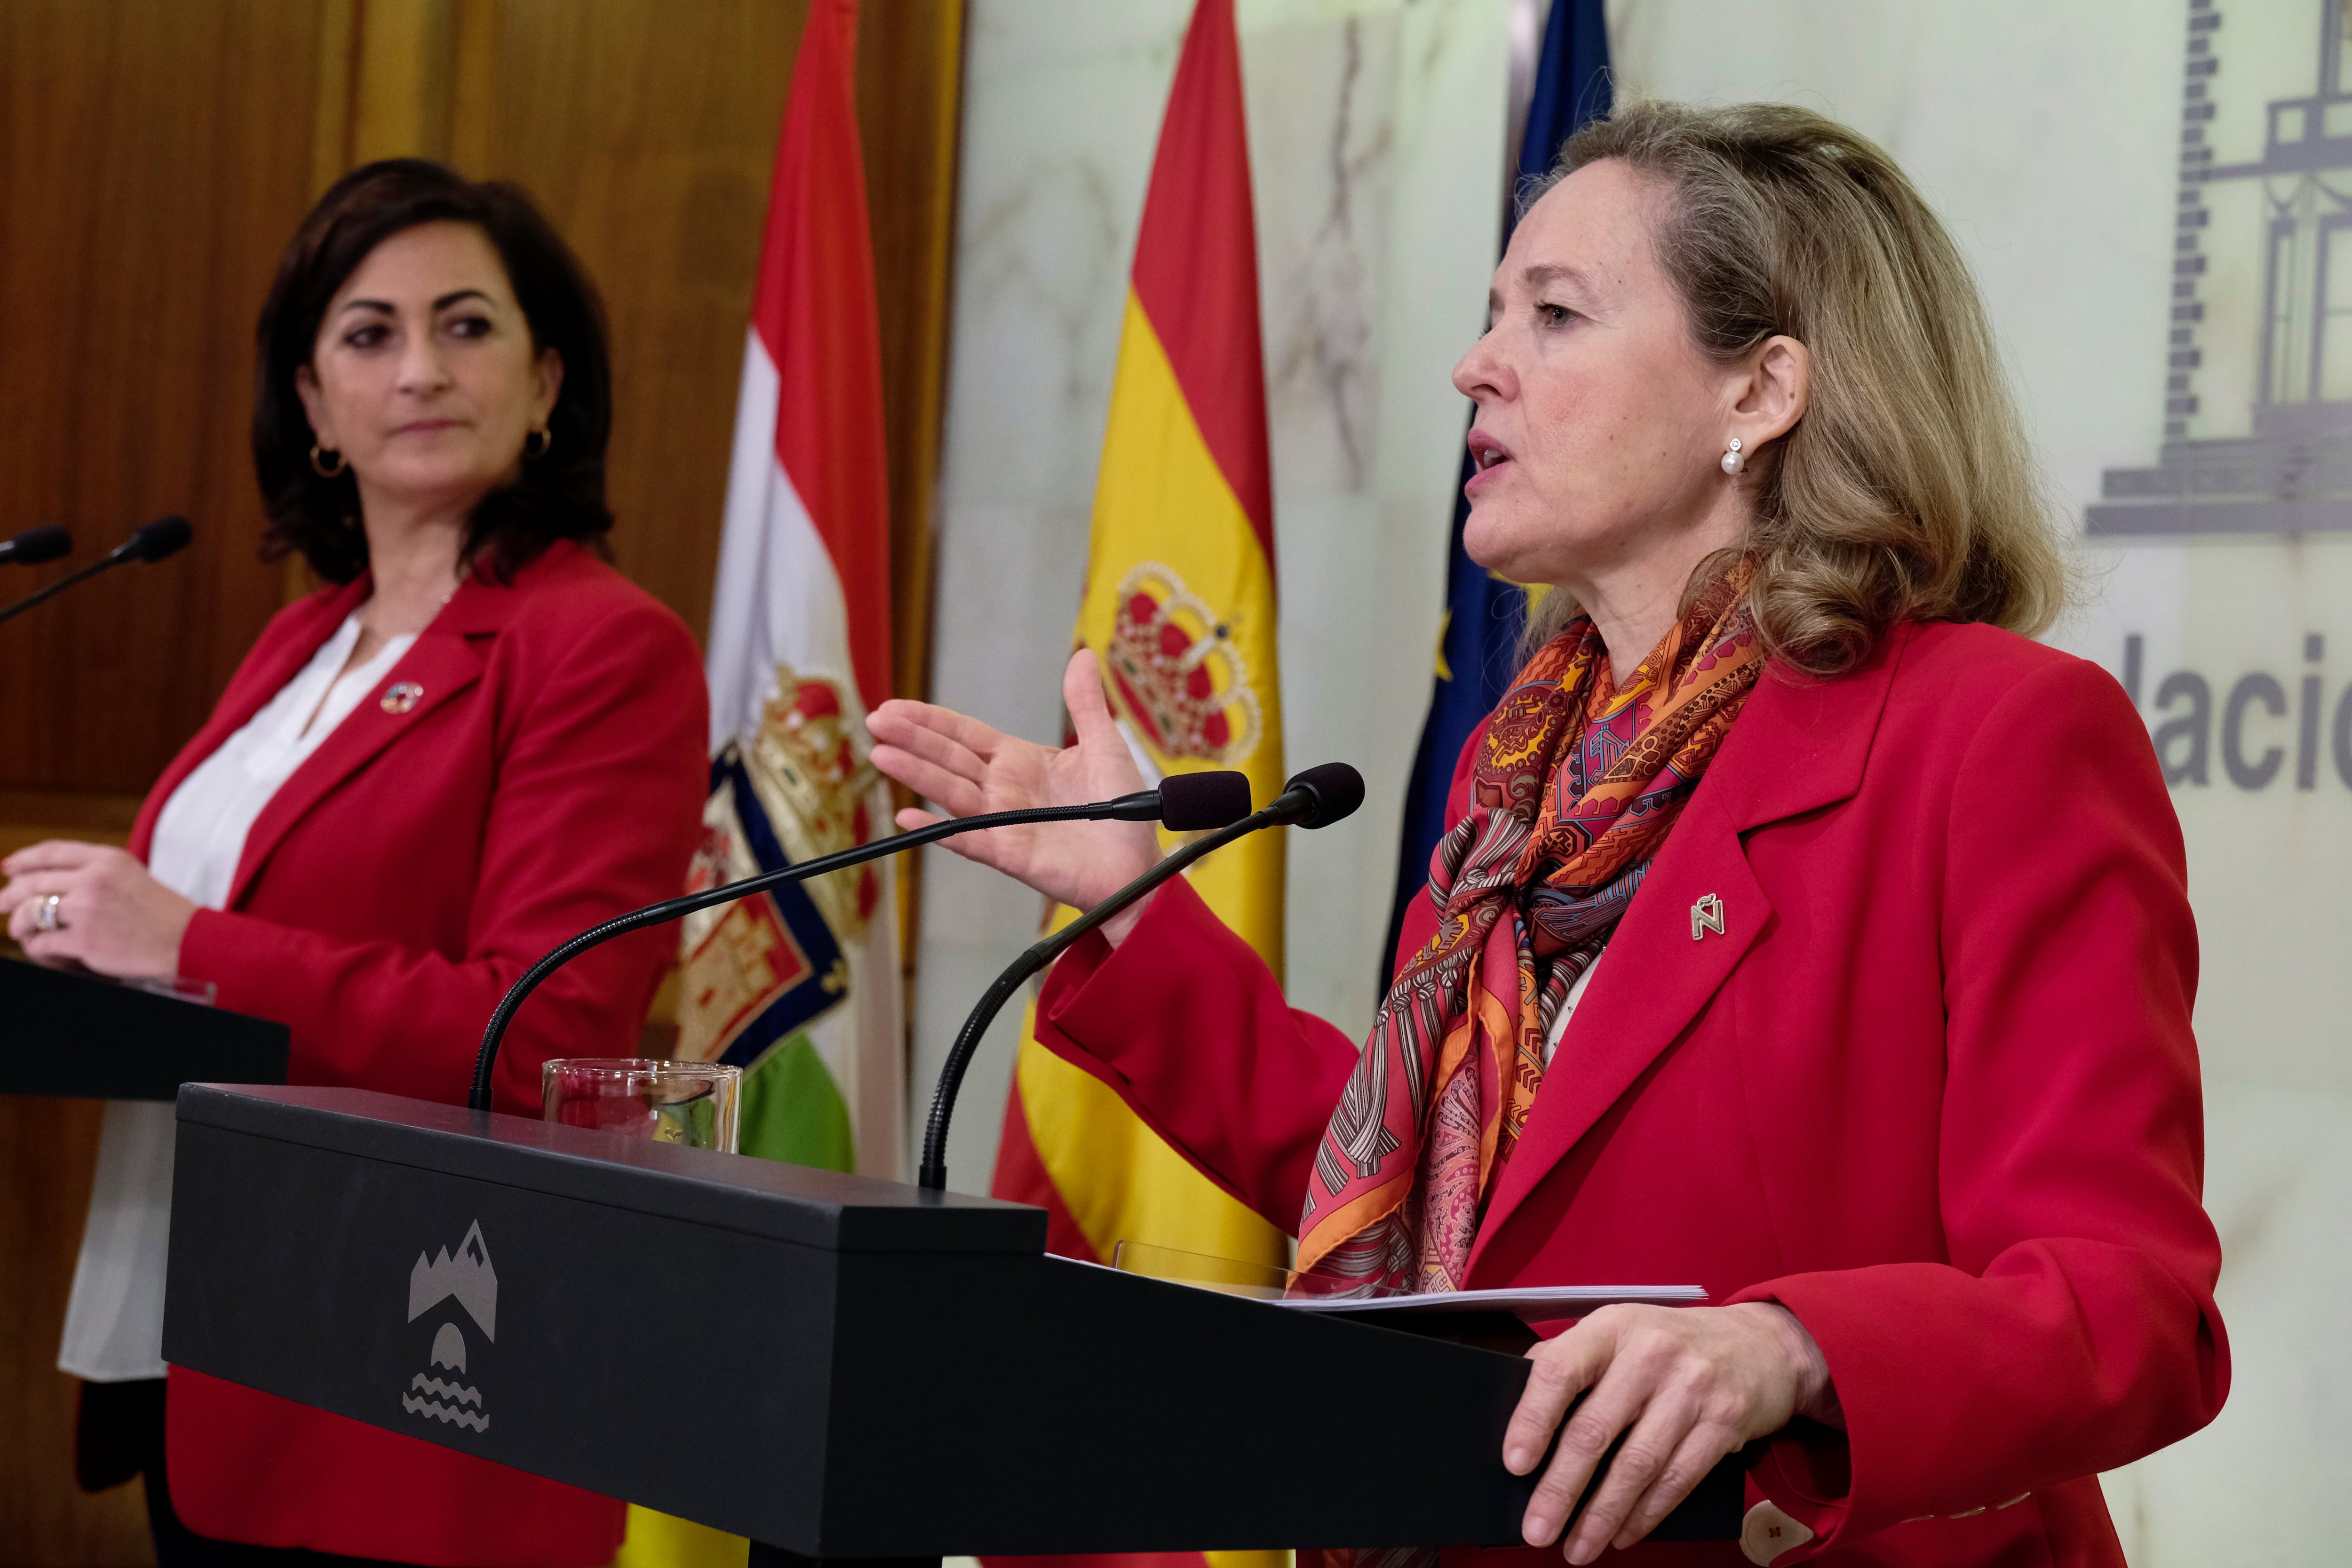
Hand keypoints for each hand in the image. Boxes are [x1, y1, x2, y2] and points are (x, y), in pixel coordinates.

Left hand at [1, 841, 197, 979]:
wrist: (186, 940)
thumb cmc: (160, 911)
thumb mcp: (130, 875)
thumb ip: (93, 870)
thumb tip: (43, 876)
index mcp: (107, 859)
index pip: (52, 852)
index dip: (24, 859)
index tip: (8, 867)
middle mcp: (94, 879)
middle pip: (33, 882)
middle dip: (9, 895)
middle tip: (0, 904)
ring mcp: (88, 910)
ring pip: (31, 912)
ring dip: (19, 923)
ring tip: (21, 930)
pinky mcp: (85, 940)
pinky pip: (43, 942)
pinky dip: (38, 947)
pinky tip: (44, 949)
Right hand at [869, 649, 1161, 941]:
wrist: (1137, 864)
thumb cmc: (1123, 812)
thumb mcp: (1104, 745)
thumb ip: (1086, 704)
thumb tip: (1082, 655)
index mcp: (1019, 761)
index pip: (964, 735)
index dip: (930, 720)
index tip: (895, 706)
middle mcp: (1003, 790)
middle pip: (948, 758)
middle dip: (912, 739)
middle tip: (875, 720)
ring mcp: (1002, 822)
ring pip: (950, 792)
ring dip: (916, 774)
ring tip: (881, 754)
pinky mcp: (1010, 853)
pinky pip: (969, 840)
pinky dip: (940, 830)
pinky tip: (908, 817)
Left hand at [1505, 1302, 1840, 1562]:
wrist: (1762, 1344)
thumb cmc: (1672, 1343)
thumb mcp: (1621, 1331)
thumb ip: (1573, 1361)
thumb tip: (1519, 1413)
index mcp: (1612, 1326)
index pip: (1559, 1370)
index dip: (1532, 1419)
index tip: (1514, 1463)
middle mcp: (1651, 1353)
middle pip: (1594, 1430)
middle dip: (1560, 1489)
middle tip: (1537, 1529)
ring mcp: (1692, 1388)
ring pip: (1636, 1465)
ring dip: (1602, 1516)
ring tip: (1576, 1547)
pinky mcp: (1724, 1423)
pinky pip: (1677, 1479)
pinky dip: (1645, 1514)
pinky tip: (1622, 1534)